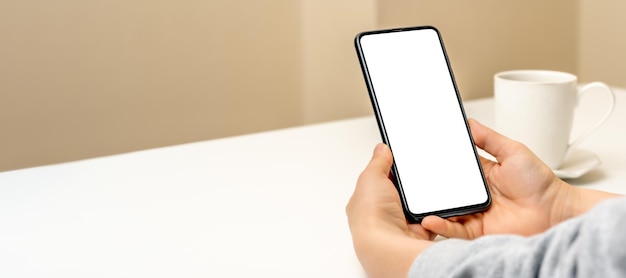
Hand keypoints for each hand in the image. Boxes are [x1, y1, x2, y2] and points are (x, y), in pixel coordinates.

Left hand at [346, 144, 434, 277]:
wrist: (387, 243)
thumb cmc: (371, 215)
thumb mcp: (371, 177)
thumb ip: (378, 161)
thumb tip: (381, 149)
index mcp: (365, 201)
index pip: (377, 181)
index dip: (388, 171)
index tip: (400, 162)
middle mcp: (381, 215)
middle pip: (399, 193)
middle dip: (409, 187)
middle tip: (417, 177)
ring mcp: (399, 224)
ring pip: (417, 205)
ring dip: (421, 200)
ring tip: (425, 193)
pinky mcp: (417, 231)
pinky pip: (431, 217)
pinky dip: (434, 213)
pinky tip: (433, 208)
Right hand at [421, 119, 571, 237]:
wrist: (555, 212)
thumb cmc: (541, 184)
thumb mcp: (513, 151)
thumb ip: (489, 139)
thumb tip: (470, 123)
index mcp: (481, 174)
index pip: (453, 168)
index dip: (438, 164)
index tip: (423, 156)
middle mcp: (475, 194)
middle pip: (445, 190)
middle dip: (429, 186)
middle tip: (414, 181)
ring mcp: (475, 213)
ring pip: (446, 210)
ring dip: (431, 207)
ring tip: (417, 203)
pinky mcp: (478, 230)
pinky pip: (455, 229)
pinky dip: (441, 226)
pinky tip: (431, 219)